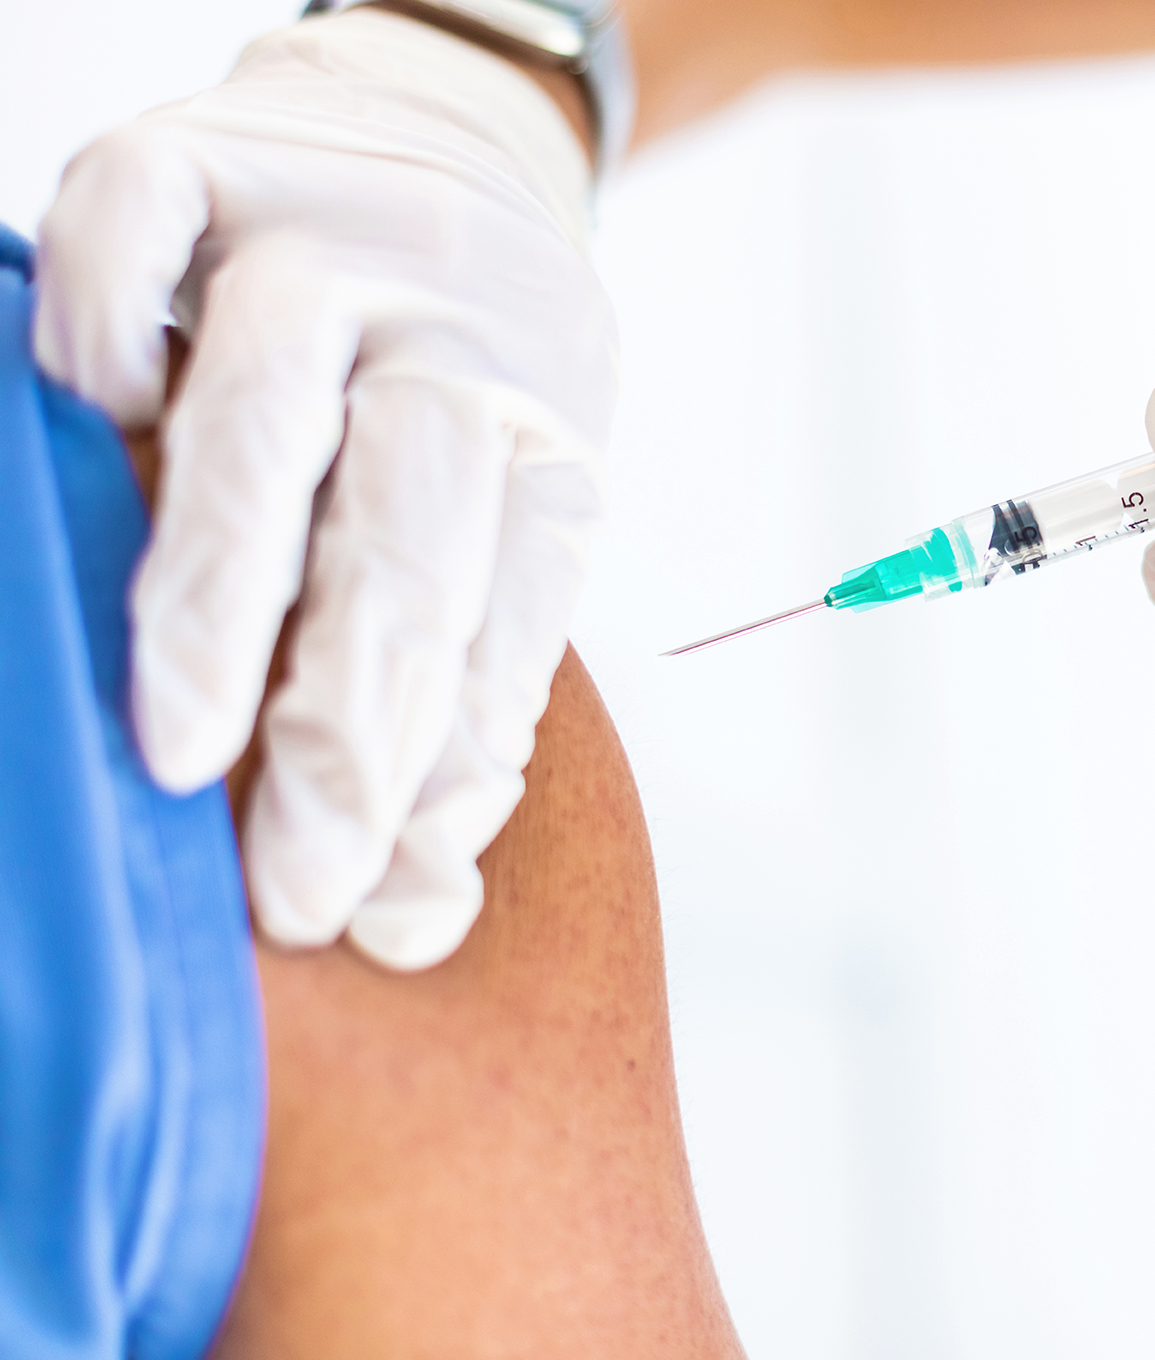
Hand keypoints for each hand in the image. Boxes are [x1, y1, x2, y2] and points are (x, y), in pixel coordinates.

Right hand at [35, 9, 615, 967]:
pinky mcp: (215, 155)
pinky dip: (107, 328)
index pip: (506, 626)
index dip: (450, 775)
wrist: (467, 138)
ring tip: (186, 747)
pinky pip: (141, 227)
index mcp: (545, 443)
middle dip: (358, 728)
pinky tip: (94, 418)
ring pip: (277, 414)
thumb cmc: (472, 364)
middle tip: (302, 883)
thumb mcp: (515, 497)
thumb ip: (461, 666)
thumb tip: (410, 890)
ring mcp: (333, 247)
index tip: (395, 911)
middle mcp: (455, 347)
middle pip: (412, 543)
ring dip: (229, 592)